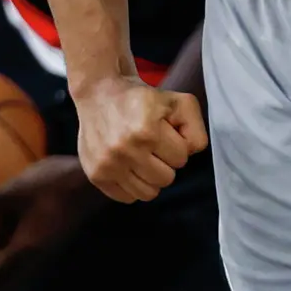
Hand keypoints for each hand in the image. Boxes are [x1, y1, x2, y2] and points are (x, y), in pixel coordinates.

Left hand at [0, 156, 101, 290]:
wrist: (94, 183)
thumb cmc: (55, 185)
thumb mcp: (16, 190)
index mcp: (25, 250)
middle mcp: (37, 256)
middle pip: (7, 281)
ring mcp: (48, 249)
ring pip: (19, 271)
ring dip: (0, 273)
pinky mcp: (54, 239)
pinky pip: (28, 258)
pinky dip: (12, 259)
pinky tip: (8, 240)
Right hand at [75, 76, 207, 203]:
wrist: (99, 93)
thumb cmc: (142, 99)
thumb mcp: (177, 102)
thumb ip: (195, 129)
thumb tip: (189, 155)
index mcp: (147, 128)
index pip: (181, 158)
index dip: (177, 144)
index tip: (165, 132)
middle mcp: (125, 148)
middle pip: (166, 179)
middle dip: (165, 162)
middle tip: (153, 145)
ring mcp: (108, 164)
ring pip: (148, 193)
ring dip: (149, 176)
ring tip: (141, 156)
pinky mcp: (96, 175)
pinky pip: (127, 198)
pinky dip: (131, 185)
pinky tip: (128, 165)